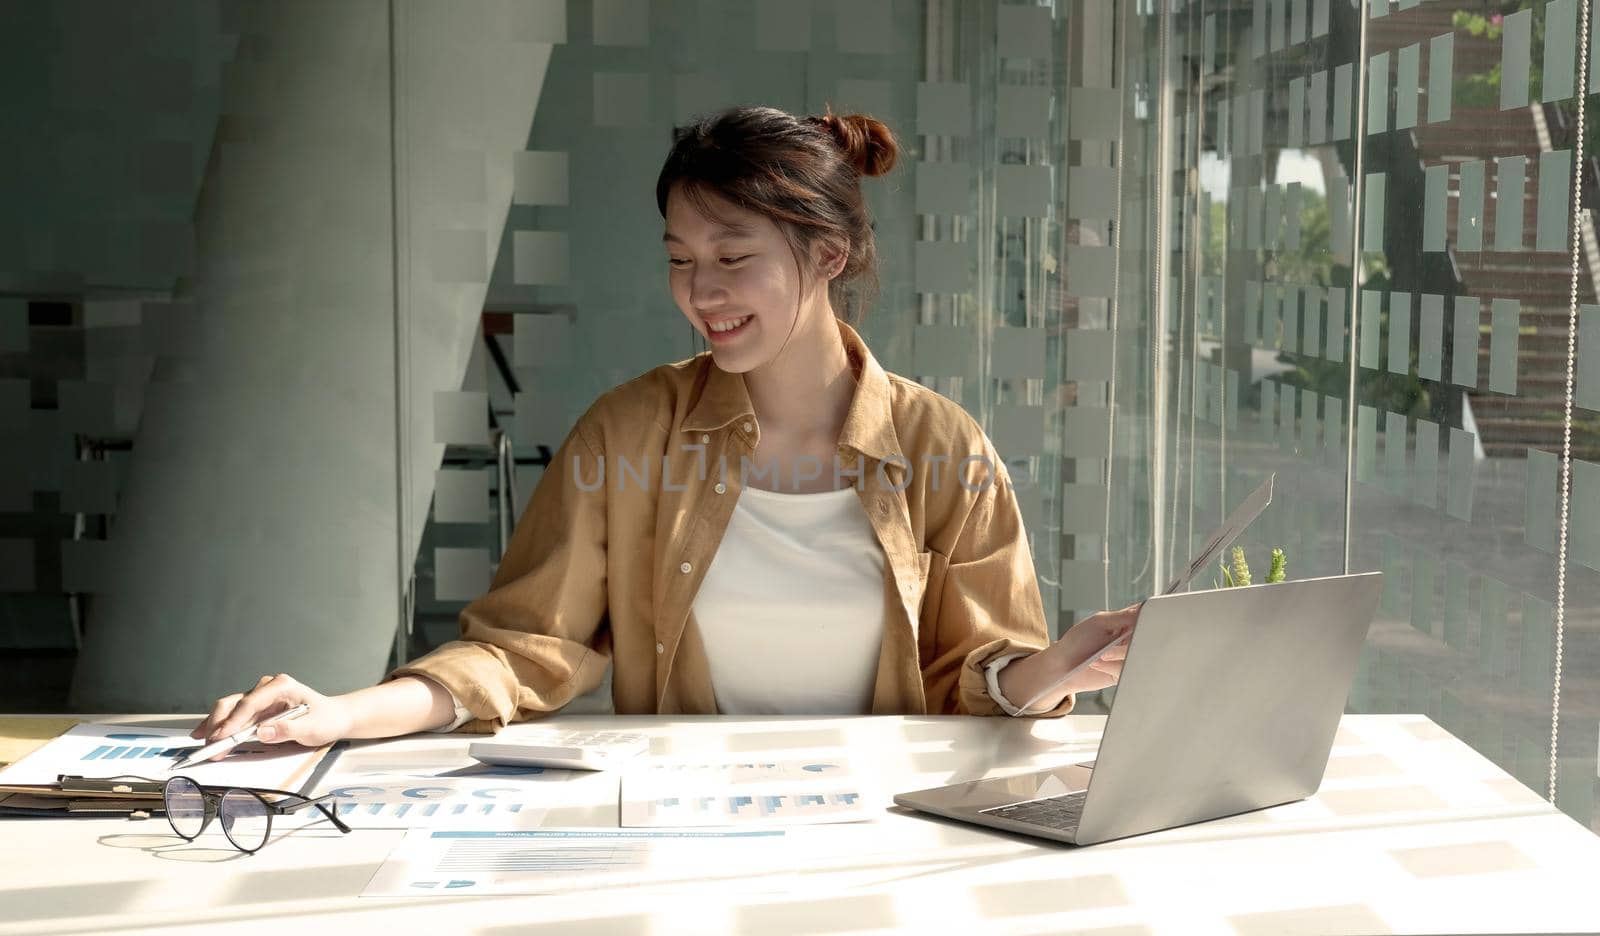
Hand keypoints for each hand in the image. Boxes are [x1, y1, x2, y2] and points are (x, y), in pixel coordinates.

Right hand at [191, 674, 350, 757]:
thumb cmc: (327, 718)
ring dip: (215, 727)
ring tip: (204, 744)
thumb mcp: (312, 727)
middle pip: (234, 703)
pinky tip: (205, 734)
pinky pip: (234, 717)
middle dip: (219, 725)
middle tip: (210, 746)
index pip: (250, 702)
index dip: (234, 720)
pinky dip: (220, 726)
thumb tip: (262, 732)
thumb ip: (288, 730)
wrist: (335, 717)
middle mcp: (268, 688)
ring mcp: (261, 698)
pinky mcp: (257, 710)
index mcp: (282, 686)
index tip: (222, 736)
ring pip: (229, 709)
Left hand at [1048, 601, 1142, 694]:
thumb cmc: (1077, 640)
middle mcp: (1130, 639)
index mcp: (1126, 622)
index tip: (1140, 624)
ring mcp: (1128, 656)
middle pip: (1147, 638)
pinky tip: (1097, 664)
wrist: (1063, 666)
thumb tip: (1144, 609)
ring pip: (1139, 656)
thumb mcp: (1099, 623)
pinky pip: (1128, 671)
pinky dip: (1112, 667)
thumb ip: (1123, 617)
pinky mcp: (1124, 673)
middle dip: (1132, 642)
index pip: (1146, 616)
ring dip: (1118, 655)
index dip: (1148, 619)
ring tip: (1100, 656)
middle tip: (1115, 643)